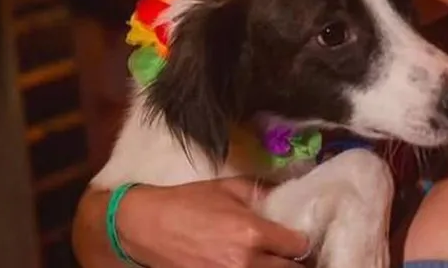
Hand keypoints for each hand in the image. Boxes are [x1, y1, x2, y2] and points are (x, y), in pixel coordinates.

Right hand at [118, 178, 309, 267]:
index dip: (300, 241)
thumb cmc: (188, 202)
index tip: (297, 237)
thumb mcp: (228, 188)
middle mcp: (246, 262)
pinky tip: (253, 264)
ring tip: (273, 260)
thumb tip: (289, 194)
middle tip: (290, 253)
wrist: (146, 226)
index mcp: (252, 234)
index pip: (298, 246)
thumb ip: (263, 192)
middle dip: (294, 261)